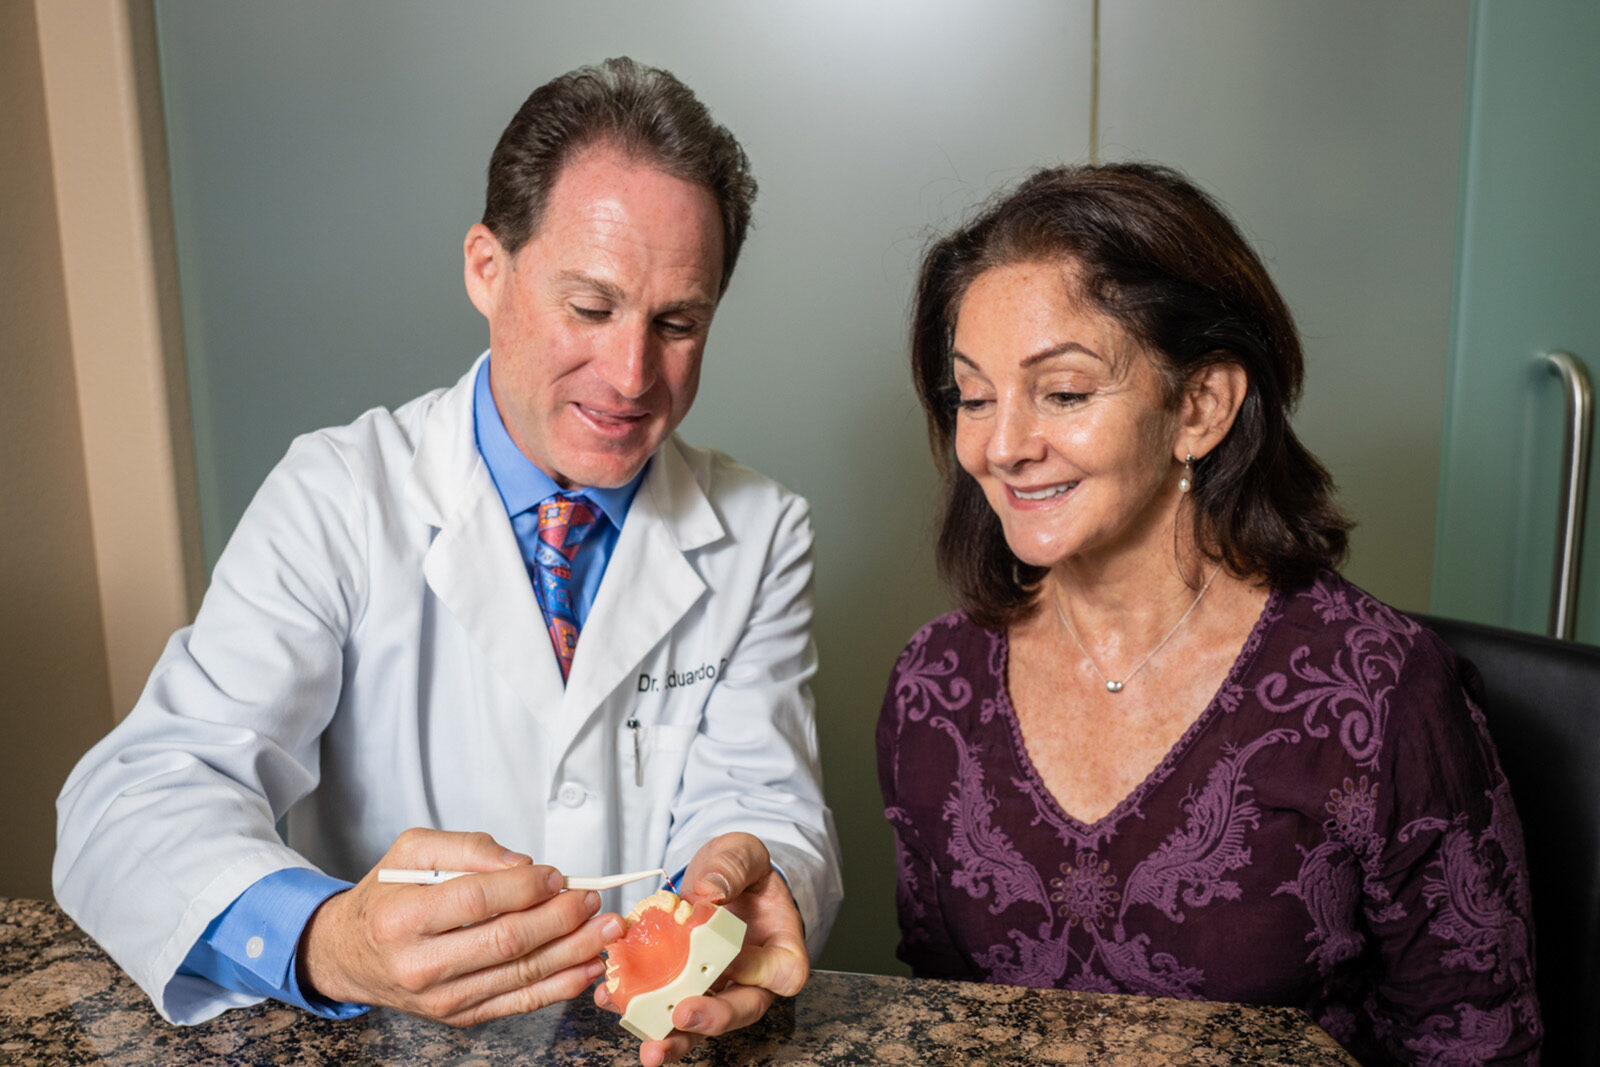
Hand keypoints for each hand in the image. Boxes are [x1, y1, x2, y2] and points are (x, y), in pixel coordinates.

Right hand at [299, 828, 623, 1025]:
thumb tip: (522, 863)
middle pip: (508, 940)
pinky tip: (588, 967)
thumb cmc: (385, 897)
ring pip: (522, 974)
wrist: (349, 954)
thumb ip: (466, 847)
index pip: (478, 900)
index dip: (526, 886)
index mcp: (403, 917)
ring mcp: (442, 998)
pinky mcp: (459, 1017)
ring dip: (574, 951)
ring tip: (607, 930)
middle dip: (561, 918)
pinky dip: (560, 986)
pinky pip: (519, 1002)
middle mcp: (421, 964)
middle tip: (593, 899)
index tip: (558, 874)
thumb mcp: (411, 851)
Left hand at [595, 832, 807, 1065]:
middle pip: (743, 1009)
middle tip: (682, 1017)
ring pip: (702, 1024)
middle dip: (711, 1019)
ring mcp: (718, 989)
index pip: (785, 973)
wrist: (716, 878)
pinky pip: (665, 1007)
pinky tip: (614, 999)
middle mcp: (753, 978)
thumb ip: (732, 867)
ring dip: (675, 1038)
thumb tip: (711, 890)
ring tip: (651, 1048)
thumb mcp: (742, 853)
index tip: (731, 963)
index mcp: (780, 947)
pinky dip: (639, 1009)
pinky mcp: (685, 990)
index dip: (761, 974)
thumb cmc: (740, 870)